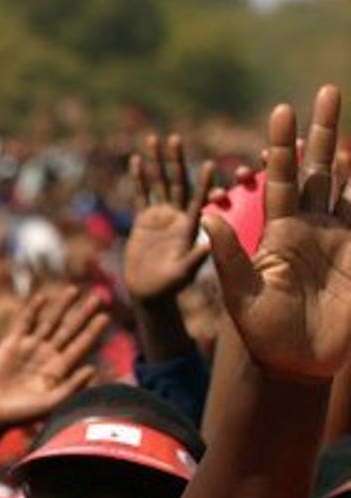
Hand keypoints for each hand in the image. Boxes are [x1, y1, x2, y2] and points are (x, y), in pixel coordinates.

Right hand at [0, 286, 105, 428]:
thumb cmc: (21, 414)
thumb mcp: (50, 403)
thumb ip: (72, 387)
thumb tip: (92, 368)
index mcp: (60, 369)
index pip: (80, 345)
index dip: (92, 331)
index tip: (105, 316)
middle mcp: (47, 355)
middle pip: (69, 330)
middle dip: (82, 314)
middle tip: (97, 297)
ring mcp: (30, 348)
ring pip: (49, 322)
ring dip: (61, 307)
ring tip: (73, 290)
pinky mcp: (11, 344)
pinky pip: (24, 323)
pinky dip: (33, 310)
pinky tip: (42, 297)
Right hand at [124, 133, 214, 302]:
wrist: (150, 293)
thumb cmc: (169, 288)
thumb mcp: (184, 274)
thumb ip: (195, 258)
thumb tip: (209, 242)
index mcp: (190, 227)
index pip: (198, 200)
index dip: (203, 182)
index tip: (209, 164)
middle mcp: (178, 216)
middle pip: (178, 182)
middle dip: (175, 161)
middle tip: (174, 138)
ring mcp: (161, 216)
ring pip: (159, 183)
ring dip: (156, 162)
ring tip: (153, 139)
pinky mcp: (144, 220)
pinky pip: (141, 195)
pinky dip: (139, 178)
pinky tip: (136, 160)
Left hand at [205, 85, 350, 382]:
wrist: (298, 363)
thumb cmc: (263, 333)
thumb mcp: (239, 294)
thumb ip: (225, 255)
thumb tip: (205, 213)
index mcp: (279, 232)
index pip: (280, 179)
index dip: (280, 146)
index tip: (280, 108)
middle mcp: (311, 227)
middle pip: (318, 169)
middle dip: (321, 131)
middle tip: (326, 90)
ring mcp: (340, 237)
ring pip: (347, 184)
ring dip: (348, 152)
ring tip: (344, 114)